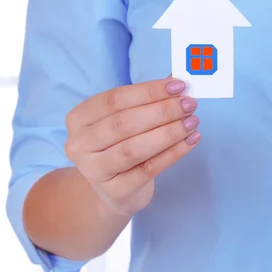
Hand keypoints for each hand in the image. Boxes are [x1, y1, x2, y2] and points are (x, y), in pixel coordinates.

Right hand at [64, 77, 199, 215]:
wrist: (114, 190)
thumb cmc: (121, 146)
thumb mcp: (127, 120)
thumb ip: (147, 100)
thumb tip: (177, 79)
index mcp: (78, 119)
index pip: (114, 99)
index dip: (148, 91)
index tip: (178, 86)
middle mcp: (79, 145)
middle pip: (124, 123)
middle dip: (162, 111)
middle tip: (189, 104)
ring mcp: (94, 171)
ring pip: (134, 148)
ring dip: (168, 132)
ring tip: (192, 122)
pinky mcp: (115, 191)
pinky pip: (148, 169)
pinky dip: (173, 153)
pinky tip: (191, 141)